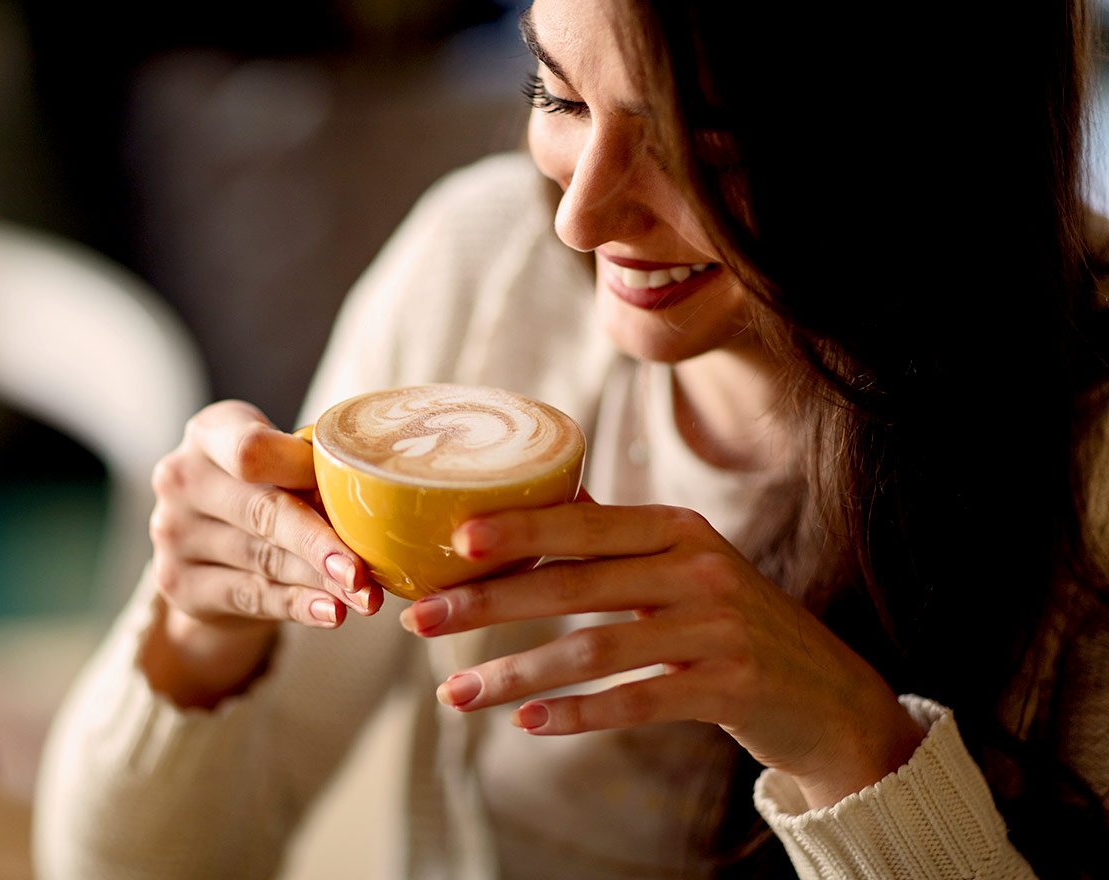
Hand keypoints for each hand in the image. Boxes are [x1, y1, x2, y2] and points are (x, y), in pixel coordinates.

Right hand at [143, 401, 380, 704]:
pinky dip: (297, 605)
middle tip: (364, 570)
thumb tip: (379, 496)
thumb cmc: (263, 491)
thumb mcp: (280, 467)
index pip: (251, 450)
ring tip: (365, 597)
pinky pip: (250, 597)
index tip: (350, 489)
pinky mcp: (177, 583)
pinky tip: (331, 612)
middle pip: (262, 512)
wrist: (210, 550)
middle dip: (320, 543)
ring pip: (263, 560)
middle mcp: (181, 478)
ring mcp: (172, 532)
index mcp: (209, 433)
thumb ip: (313, 473)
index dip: (303, 472)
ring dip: (321, 581)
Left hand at [398, 501, 923, 807]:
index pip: (584, 522)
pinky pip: (638, 702)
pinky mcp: (730, 688)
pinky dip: (578, 714)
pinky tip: (527, 723)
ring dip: (516, 674)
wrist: (828, 694)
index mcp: (678, 529)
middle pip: (576, 584)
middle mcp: (699, 569)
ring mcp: (718, 629)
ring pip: (595, 651)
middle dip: (491, 602)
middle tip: (425, 620)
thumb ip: (618, 538)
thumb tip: (544, 500)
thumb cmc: (735, 623)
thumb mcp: (685, 565)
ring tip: (455, 695)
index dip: (519, 529)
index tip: (453, 541)